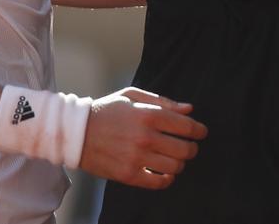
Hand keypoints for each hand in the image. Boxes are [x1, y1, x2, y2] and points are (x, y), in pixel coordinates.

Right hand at [78, 87, 206, 189]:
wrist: (77, 132)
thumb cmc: (106, 111)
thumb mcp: (132, 96)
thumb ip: (162, 102)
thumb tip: (188, 109)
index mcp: (148, 115)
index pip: (186, 126)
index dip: (199, 131)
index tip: (201, 132)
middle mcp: (145, 137)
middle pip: (185, 149)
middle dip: (191, 148)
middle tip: (189, 147)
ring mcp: (137, 158)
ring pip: (175, 167)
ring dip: (179, 163)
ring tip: (173, 158)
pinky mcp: (129, 175)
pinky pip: (159, 182)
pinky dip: (167, 179)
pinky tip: (165, 172)